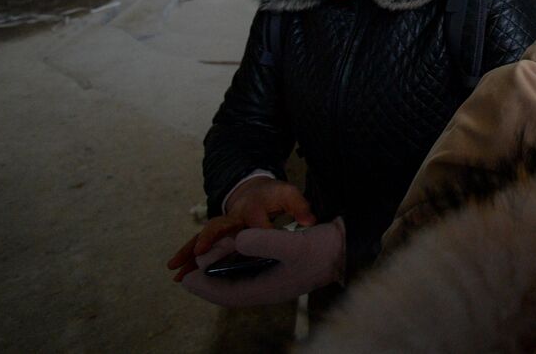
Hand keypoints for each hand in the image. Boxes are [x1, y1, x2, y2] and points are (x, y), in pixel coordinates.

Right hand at [167, 179, 314, 281]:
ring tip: (174, 270)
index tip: (258, 247)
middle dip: (209, 238)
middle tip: (199, 251)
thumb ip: (300, 206)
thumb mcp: (288, 195)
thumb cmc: (273, 196)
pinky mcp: (216, 234)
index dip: (258, 233)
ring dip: (189, 253)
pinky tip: (177, 275)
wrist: (253, 190)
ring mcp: (222, 226)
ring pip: (203, 238)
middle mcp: (233, 217)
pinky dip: (188, 258)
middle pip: (219, 225)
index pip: (255, 222)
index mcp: (253, 208)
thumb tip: (310, 221)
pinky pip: (199, 246)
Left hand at [180, 219, 345, 306]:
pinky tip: (232, 252)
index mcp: (269, 289)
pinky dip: (235, 262)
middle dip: (209, 276)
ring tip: (208, 255)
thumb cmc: (324, 249)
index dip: (204, 286)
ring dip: (221, 269)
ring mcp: (273, 280)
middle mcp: (268, 288)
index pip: (227, 293)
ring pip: (237, 278)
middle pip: (229, 286)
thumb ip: (263, 243)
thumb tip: (236, 241)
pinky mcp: (278, 270)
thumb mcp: (293, 244)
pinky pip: (248, 271)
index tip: (186, 278)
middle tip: (194, 262)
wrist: (349, 246)